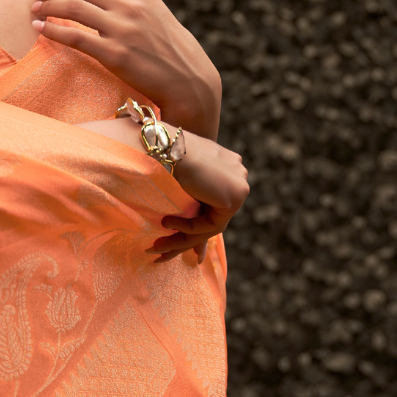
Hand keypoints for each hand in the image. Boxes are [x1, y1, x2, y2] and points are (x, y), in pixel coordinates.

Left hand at [32, 0, 221, 139]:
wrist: (188, 79)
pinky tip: (39, 29)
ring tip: (35, 11)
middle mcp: (130, 6)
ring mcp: (123, 30)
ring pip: (73, 7)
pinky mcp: (115, 55)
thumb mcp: (154, 12)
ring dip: (48, 7)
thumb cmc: (168, 48)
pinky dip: (52, 30)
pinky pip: (74, 37)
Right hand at [76, 117, 248, 263]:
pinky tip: (166, 222)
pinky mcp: (236, 195)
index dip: (190, 226)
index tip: (167, 241)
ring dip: (181, 238)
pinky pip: (211, 226)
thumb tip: (175, 223)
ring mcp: (240, 183)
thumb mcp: (172, 173)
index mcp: (225, 164)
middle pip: (212, 218)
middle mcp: (237, 173)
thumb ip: (184, 191)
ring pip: (211, 225)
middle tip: (158, 253)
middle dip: (184, 238)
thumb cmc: (156, 152)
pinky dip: (187, 229)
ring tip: (155, 245)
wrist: (160, 142)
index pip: (211, 206)